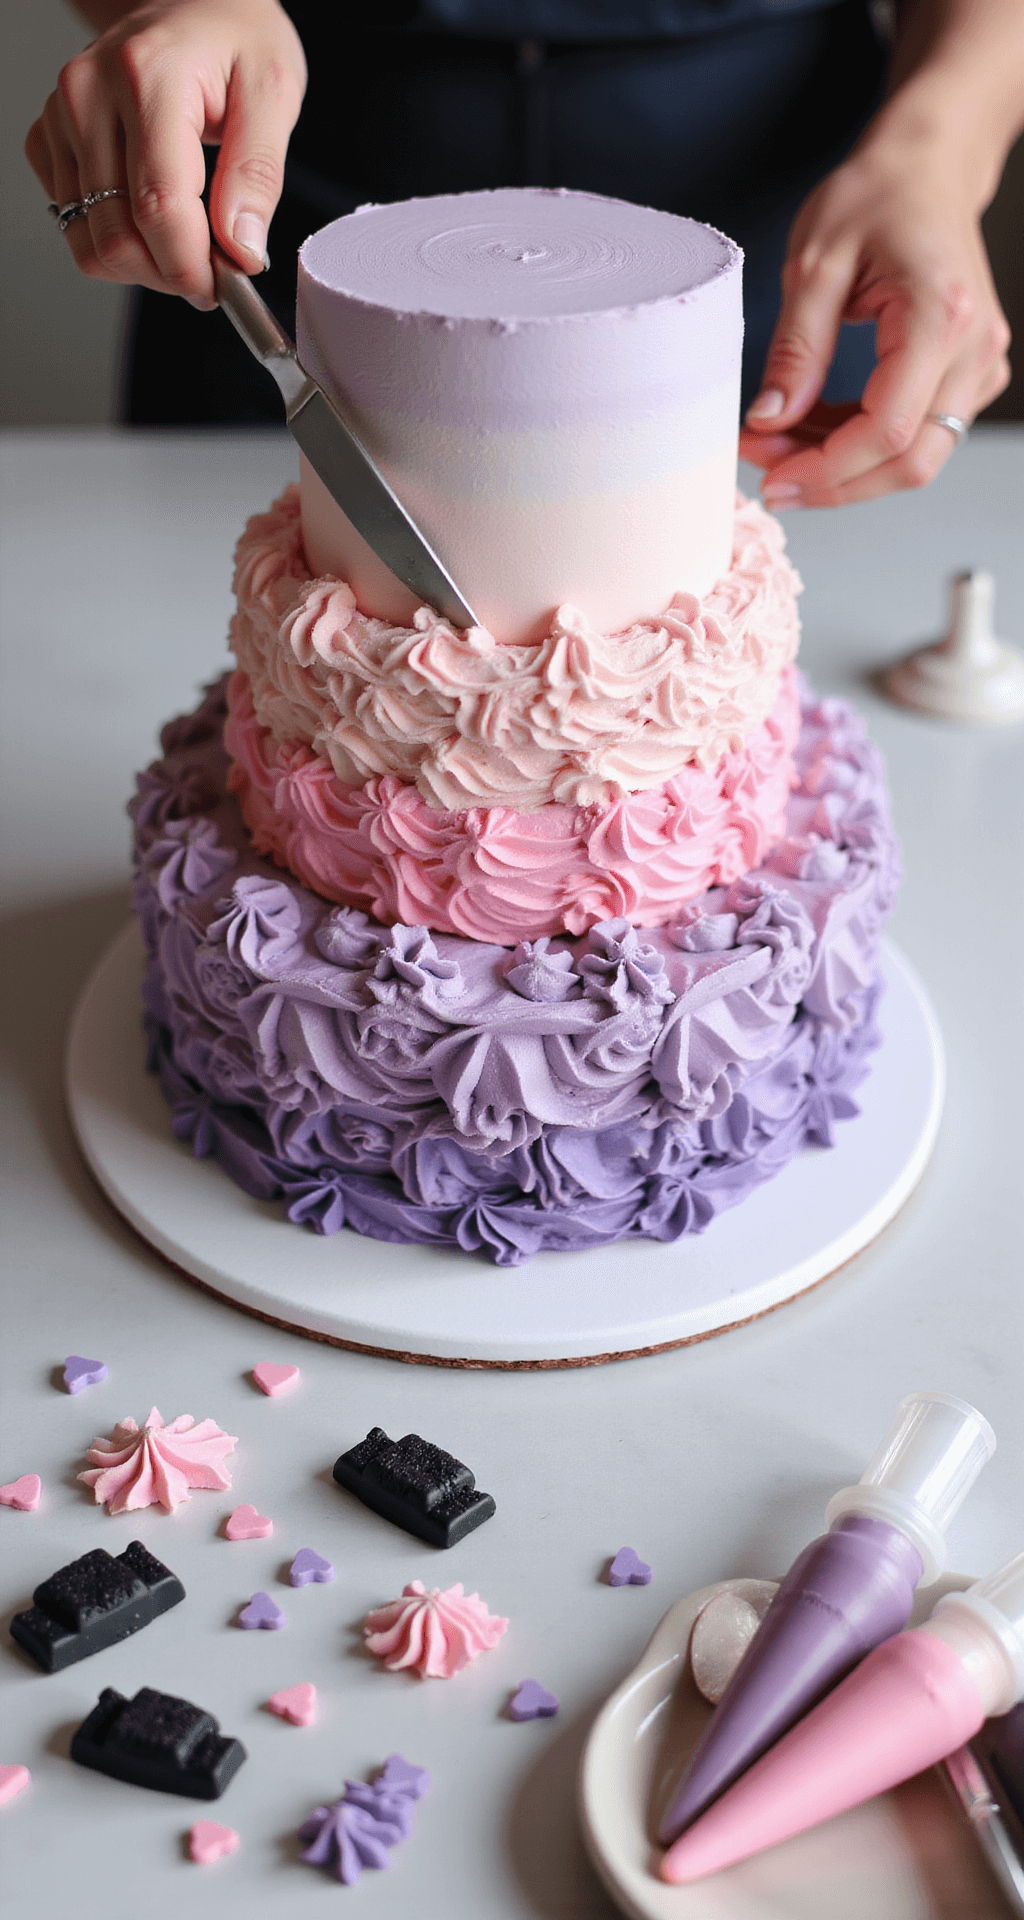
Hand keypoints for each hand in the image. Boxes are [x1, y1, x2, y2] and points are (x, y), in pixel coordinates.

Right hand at [24, 0, 305, 309]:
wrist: (192, 3)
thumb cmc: (234, 39)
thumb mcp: (273, 93)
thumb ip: (258, 175)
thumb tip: (241, 249)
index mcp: (146, 76)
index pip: (158, 205)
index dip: (190, 266)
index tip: (223, 285)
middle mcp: (89, 93)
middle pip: (115, 235)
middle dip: (168, 272)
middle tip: (211, 268)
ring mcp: (61, 116)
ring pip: (90, 241)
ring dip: (143, 262)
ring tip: (186, 240)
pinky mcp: (48, 137)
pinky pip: (73, 222)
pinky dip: (115, 237)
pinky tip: (151, 213)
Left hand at [739, 139, 1010, 507]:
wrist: (925, 167)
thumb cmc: (875, 196)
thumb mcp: (813, 264)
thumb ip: (794, 350)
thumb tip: (769, 421)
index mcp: (940, 315)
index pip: (888, 430)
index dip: (825, 468)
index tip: (769, 473)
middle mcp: (973, 348)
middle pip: (910, 462)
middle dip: (833, 481)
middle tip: (767, 470)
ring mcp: (979, 365)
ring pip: (916, 457)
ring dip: (845, 467)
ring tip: (784, 442)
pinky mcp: (969, 374)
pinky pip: (920, 433)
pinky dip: (864, 444)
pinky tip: (819, 424)